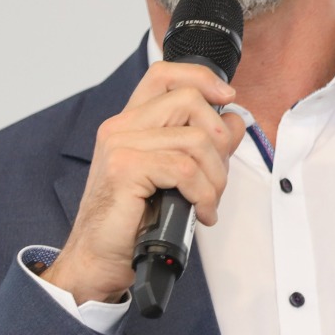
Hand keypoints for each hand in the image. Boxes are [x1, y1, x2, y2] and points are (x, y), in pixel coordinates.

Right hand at [42, 61, 247, 303]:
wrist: (99, 259)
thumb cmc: (132, 222)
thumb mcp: (174, 176)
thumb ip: (201, 144)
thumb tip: (235, 120)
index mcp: (131, 123)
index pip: (166, 75)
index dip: (202, 79)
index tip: (228, 99)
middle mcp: (121, 127)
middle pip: (189, 101)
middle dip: (219, 141)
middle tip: (216, 178)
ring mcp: (120, 145)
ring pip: (195, 140)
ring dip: (215, 177)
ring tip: (208, 202)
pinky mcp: (125, 169)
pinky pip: (185, 170)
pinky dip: (203, 194)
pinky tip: (201, 212)